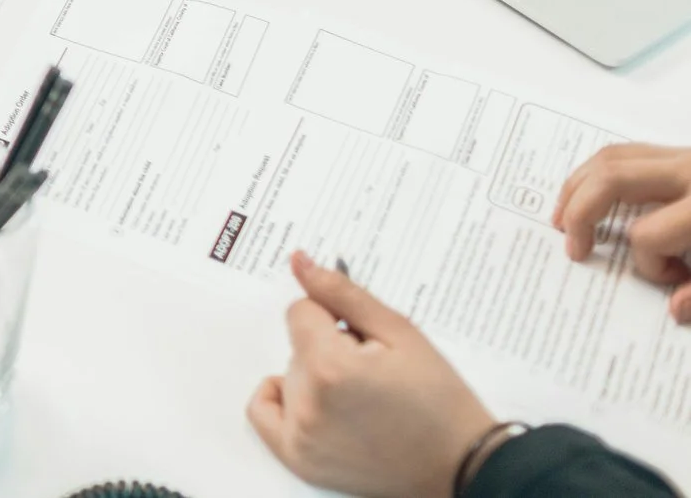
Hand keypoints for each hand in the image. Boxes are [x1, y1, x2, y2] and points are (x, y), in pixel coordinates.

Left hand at [246, 252, 495, 497]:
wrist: (462, 464)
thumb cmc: (439, 400)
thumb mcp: (399, 332)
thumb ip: (341, 293)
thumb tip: (299, 261)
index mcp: (329, 368)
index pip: (301, 312)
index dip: (334, 320)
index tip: (366, 341)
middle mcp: (308, 406)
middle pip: (295, 346)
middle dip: (328, 349)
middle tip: (373, 374)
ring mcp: (301, 438)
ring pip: (288, 375)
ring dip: (313, 377)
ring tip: (362, 397)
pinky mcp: (301, 460)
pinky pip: (264, 413)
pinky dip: (284, 400)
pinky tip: (319, 403)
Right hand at [556, 143, 690, 317]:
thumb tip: (674, 308)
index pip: (648, 235)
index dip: (652, 267)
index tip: (673, 284)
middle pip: (612, 177)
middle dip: (583, 211)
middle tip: (572, 246)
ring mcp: (688, 155)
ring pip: (613, 156)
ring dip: (581, 185)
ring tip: (565, 217)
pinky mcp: (688, 153)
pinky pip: (630, 152)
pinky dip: (602, 172)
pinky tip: (595, 196)